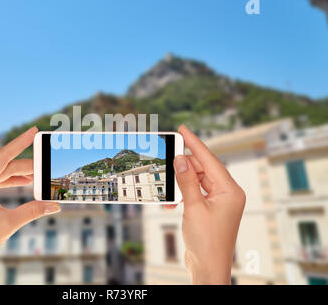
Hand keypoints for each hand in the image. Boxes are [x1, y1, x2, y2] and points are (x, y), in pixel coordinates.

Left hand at [0, 126, 59, 283]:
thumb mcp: (8, 223)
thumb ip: (32, 210)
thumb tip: (54, 205)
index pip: (2, 156)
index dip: (20, 142)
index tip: (33, 130)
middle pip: (3, 166)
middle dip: (26, 165)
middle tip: (45, 163)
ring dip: (18, 174)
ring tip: (38, 174)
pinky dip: (8, 182)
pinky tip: (23, 182)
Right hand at [167, 125, 245, 284]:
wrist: (208, 267)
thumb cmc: (206, 241)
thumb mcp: (193, 207)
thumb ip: (186, 181)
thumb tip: (180, 159)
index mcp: (230, 191)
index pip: (210, 160)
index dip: (195, 143)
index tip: (183, 129)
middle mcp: (227, 194)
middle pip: (203, 169)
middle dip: (184, 166)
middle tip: (168, 158)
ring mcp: (219, 202)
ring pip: (197, 181)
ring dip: (181, 183)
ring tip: (167, 186)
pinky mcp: (210, 209)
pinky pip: (195, 193)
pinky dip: (182, 195)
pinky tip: (171, 201)